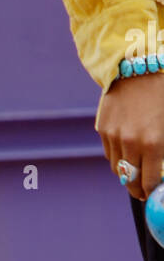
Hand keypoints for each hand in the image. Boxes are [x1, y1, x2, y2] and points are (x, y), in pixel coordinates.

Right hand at [97, 73, 163, 201]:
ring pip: (117, 167)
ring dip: (127, 171)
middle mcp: (130, 143)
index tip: (151, 195)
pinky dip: (118, 154)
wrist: (141, 65)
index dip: (150, 192)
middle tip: (141, 190)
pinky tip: (127, 146)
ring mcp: (114, 136)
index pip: (149, 182)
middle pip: (130, 180)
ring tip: (135, 166)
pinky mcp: (103, 128)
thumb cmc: (163, 94)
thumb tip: (160, 171)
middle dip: (136, 188)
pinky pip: (109, 151)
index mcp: (153, 144)